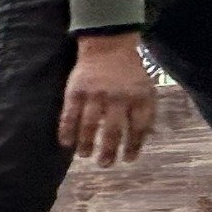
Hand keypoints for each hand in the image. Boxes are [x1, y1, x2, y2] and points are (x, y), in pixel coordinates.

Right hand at [59, 33, 157, 166]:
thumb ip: (145, 112)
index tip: (128, 159)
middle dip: (109, 151)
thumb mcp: (146, 89)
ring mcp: (95, 95)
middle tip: (105, 164)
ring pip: (89, 125)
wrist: (108, 47)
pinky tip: (66, 143)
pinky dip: (67, 131)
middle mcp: (118, 97)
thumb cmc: (128, 73)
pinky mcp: (76, 92)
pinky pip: (69, 116)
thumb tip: (142, 139)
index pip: (138, 127)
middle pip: (113, 130)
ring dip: (86, 144)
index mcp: (139, 97)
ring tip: (85, 155)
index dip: (134, 145)